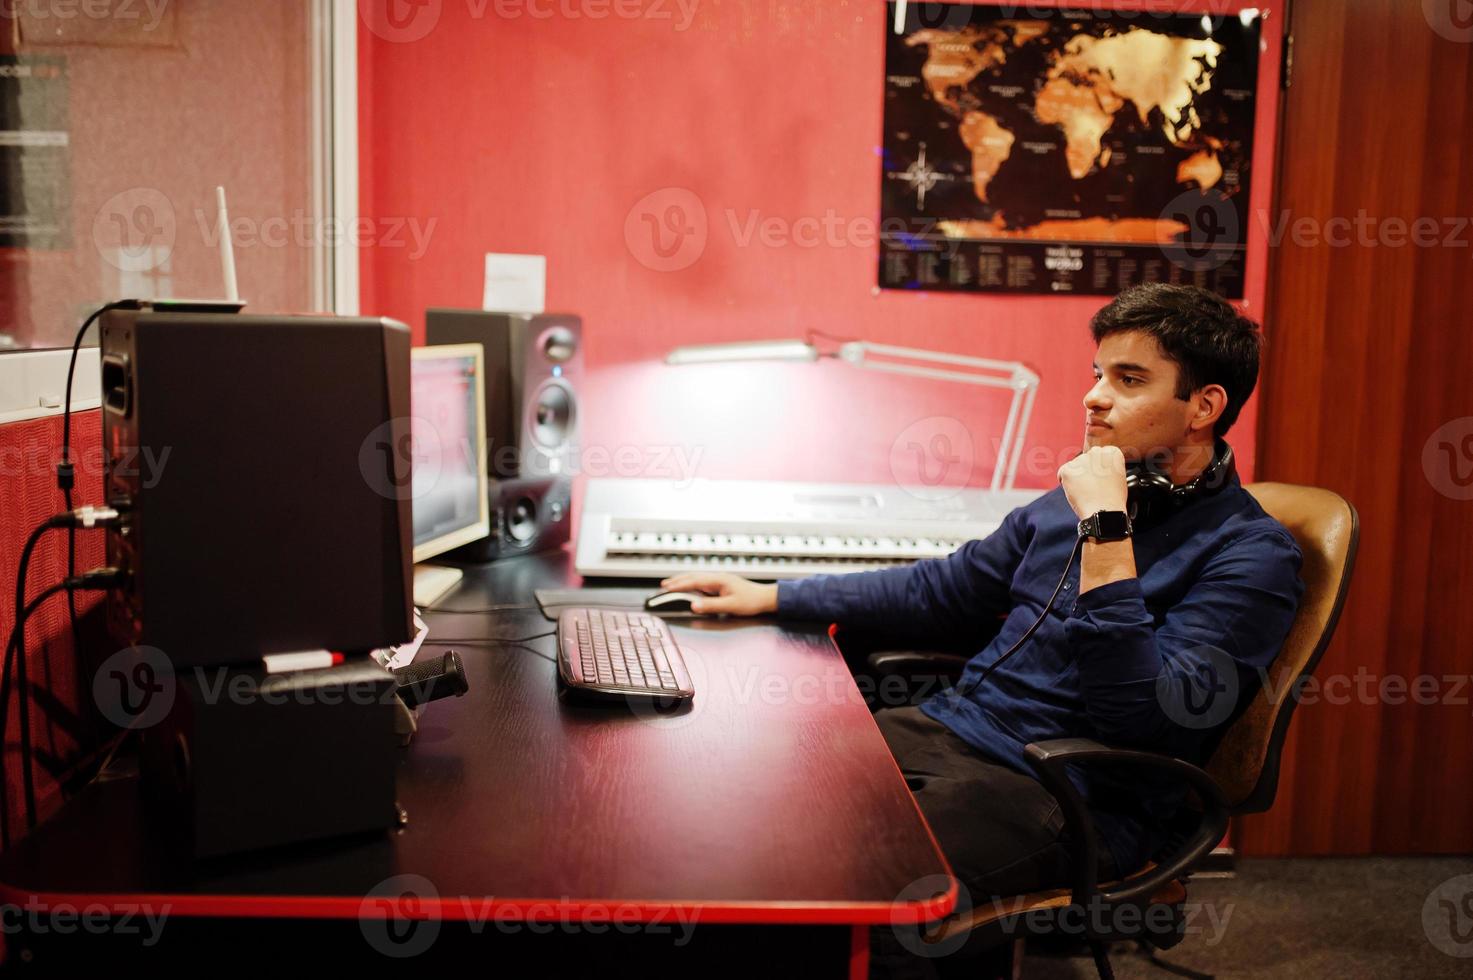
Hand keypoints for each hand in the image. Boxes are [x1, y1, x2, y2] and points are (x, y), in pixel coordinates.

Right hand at [657, 572, 778, 616]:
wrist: (765, 598)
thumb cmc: (750, 601)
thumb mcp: (730, 606)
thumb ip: (711, 606)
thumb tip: (693, 606)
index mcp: (718, 580)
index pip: (694, 581)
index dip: (679, 585)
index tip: (666, 588)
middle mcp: (717, 578)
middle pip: (692, 577)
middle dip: (677, 581)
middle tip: (663, 585)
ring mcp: (718, 580)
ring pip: (696, 578)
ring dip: (683, 581)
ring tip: (670, 584)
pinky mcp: (721, 585)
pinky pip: (701, 582)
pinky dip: (691, 584)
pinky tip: (688, 587)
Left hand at [1058, 445, 1128, 519]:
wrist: (1104, 512)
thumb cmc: (1113, 499)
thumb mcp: (1118, 476)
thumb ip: (1107, 467)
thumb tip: (1097, 467)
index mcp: (1111, 452)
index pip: (1099, 456)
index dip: (1098, 470)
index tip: (1100, 479)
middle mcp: (1096, 452)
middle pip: (1085, 459)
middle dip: (1086, 471)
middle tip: (1092, 487)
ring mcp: (1081, 460)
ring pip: (1074, 467)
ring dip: (1076, 477)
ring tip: (1086, 492)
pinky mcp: (1067, 469)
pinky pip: (1062, 474)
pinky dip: (1066, 483)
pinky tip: (1077, 492)